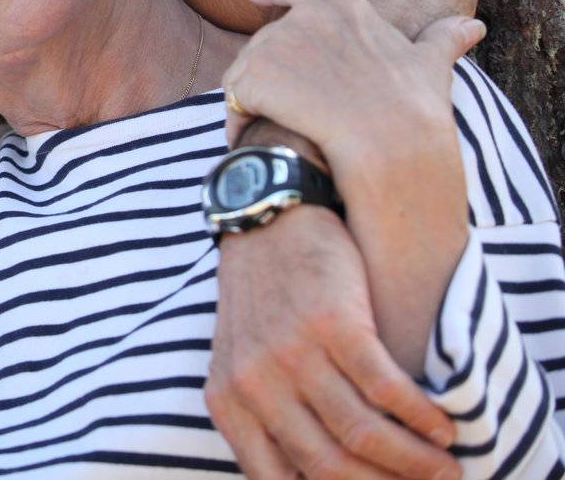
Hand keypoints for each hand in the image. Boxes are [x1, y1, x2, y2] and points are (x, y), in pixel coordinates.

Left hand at [207, 206, 458, 479]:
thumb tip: (313, 476)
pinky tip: (443, 425)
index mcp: (227, 403)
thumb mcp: (239, 362)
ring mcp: (291, 354)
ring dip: (415, 459)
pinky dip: (422, 416)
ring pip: (363, 434)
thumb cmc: (261, 298)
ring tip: (444, 466)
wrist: (267, 218)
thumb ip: (265, 418)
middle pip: (329, 466)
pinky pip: (386, 389)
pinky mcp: (331, 324)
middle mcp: (253, 384)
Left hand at [219, 0, 480, 373]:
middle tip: (296, 109)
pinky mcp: (251, 77)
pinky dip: (241, 122)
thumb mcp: (429, 66)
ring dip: (258, 100)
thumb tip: (473, 26)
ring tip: (284, 128)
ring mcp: (272, 45)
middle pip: (269, 41)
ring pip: (249, 71)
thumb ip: (441, 41)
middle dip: (274, 72)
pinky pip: (234, 102)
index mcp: (340, 6)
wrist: (389, 144)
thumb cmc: (413, 108)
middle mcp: (300, 17)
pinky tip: (259, 141)